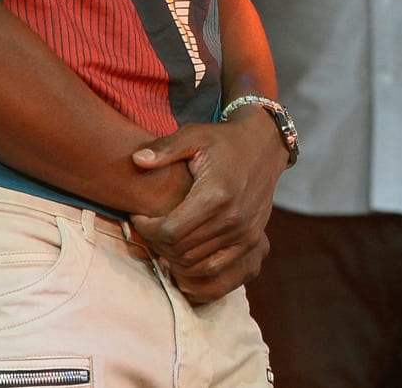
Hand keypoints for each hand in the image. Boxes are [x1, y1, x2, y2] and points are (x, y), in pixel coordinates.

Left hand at [128, 113, 289, 302]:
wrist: (264, 146)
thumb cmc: (224, 140)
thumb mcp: (194, 135)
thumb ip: (165, 148)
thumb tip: (136, 159)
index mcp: (215, 194)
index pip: (169, 231)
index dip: (146, 228)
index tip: (138, 216)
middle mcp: (232, 218)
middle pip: (179, 250)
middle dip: (156, 241)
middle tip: (148, 227)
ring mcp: (244, 232)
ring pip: (193, 263)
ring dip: (172, 254)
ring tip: (163, 235)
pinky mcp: (251, 240)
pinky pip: (214, 267)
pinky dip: (193, 265)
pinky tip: (182, 248)